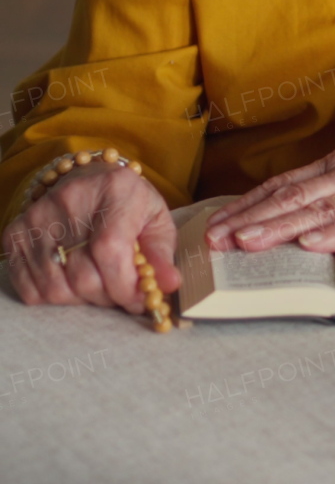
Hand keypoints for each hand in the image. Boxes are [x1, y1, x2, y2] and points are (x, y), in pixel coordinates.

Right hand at [3, 163, 178, 312]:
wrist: (90, 182)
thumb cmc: (128, 205)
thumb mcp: (155, 222)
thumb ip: (162, 255)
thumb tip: (168, 285)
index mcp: (115, 189)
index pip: (110, 252)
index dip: (125, 287)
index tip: (138, 301)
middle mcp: (70, 199)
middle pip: (83, 276)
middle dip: (108, 297)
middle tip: (120, 292)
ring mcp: (38, 217)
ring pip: (56, 289)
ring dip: (82, 299)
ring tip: (97, 282)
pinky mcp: (17, 234)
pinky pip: (31, 289)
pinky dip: (54, 296)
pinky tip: (71, 279)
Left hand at [204, 86, 334, 253]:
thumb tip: (316, 204)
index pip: (286, 184)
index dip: (249, 204)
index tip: (218, 222)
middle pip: (290, 197)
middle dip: (247, 219)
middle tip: (212, 239)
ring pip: (318, 209)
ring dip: (277, 226)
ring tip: (243, 242)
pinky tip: (310, 242)